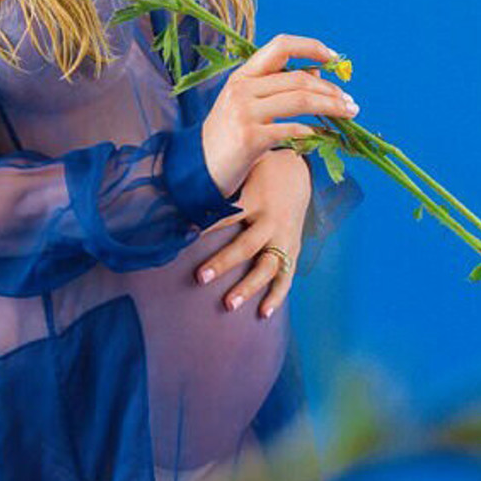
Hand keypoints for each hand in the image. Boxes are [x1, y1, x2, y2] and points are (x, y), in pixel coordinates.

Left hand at [195, 149, 311, 317]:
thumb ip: (219, 178)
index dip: (205, 227)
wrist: (300, 172)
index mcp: (255, 198)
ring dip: (248, 287)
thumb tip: (181, 183)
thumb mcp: (243, 165)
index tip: (182, 238)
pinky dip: (276, 296)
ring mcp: (284, 237)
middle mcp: (271, 220)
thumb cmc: (261, 169)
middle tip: (200, 278)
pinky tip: (262, 314)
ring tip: (228, 305)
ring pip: (267, 267)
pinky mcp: (293, 248)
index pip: (226, 215)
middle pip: (246, 246)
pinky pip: (286, 276)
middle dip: (223, 263)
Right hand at [201, 33, 358, 196]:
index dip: (310, 46)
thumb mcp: (248, 104)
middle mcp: (242, 89)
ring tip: (349, 114)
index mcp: (242, 75)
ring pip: (300, 100)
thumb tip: (318, 71)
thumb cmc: (228, 136)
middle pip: (298, 78)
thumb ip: (278, 87)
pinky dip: (313, 133)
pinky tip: (324, 136)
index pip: (280, 46)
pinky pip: (292, 130)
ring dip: (331, 107)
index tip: (334, 57)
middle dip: (331, 89)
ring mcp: (244, 113)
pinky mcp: (249, 138)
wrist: (198, 168)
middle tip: (350, 101)